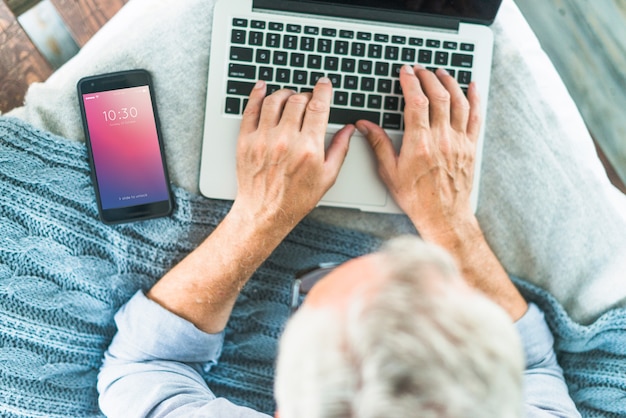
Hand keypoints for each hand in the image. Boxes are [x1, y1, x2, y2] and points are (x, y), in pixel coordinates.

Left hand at [234, 79, 353, 229]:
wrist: (264, 213)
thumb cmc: (296, 199)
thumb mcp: (327, 177)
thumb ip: (340, 149)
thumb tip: (349, 129)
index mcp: (309, 148)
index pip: (318, 107)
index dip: (323, 90)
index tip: (324, 84)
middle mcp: (286, 140)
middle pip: (297, 100)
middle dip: (306, 94)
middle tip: (308, 98)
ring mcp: (263, 139)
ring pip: (274, 100)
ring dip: (285, 93)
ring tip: (289, 96)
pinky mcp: (246, 141)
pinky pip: (250, 109)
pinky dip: (256, 94)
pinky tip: (262, 88)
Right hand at [356, 65, 480, 238]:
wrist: (443, 216)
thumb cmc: (416, 198)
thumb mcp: (390, 172)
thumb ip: (378, 144)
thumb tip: (365, 125)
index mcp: (420, 143)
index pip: (416, 102)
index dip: (410, 82)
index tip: (405, 72)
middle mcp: (442, 139)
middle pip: (438, 96)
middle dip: (428, 77)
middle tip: (420, 69)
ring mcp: (459, 142)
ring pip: (459, 102)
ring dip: (450, 82)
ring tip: (441, 72)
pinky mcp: (470, 147)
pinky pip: (475, 117)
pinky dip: (474, 99)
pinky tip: (471, 87)